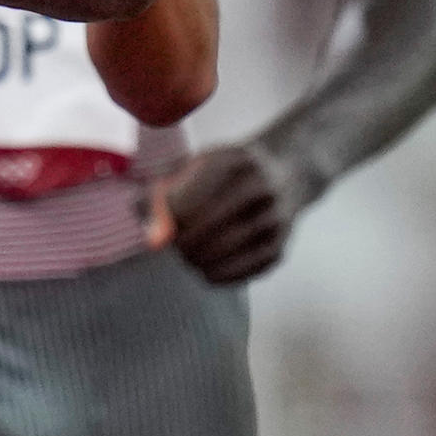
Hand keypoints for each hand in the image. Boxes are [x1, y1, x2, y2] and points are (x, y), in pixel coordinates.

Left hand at [162, 138, 307, 282]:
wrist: (287, 172)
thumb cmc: (224, 174)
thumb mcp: (191, 166)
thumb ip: (160, 195)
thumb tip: (149, 234)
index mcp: (231, 160)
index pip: (183, 201)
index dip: (165, 218)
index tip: (164, 218)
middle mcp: (258, 187)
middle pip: (201, 227)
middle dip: (180, 240)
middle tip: (176, 241)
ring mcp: (273, 219)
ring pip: (217, 253)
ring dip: (194, 258)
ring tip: (190, 251)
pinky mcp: (278, 248)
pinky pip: (235, 274)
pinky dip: (213, 274)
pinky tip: (207, 264)